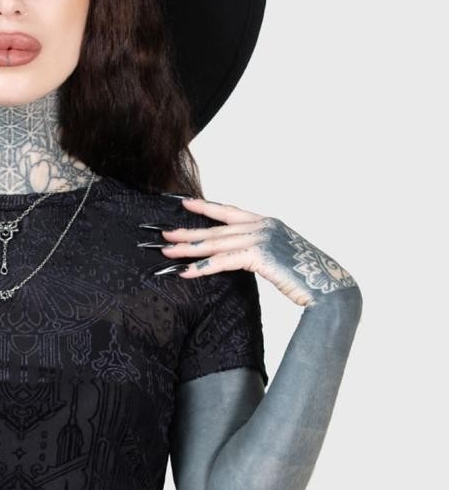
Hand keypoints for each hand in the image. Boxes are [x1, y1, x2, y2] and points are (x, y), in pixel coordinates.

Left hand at [151, 195, 358, 308]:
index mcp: (268, 222)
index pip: (230, 212)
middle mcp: (263, 225)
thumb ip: (258, 252)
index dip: (206, 207)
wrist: (328, 286)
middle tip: (163, 234)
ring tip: (166, 251)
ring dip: (188, 249)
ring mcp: (262, 238)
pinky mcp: (259, 255)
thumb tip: (239, 258)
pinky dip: (202, 267)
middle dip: (188, 232)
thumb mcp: (279, 257)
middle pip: (216, 229)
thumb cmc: (306, 277)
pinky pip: (223, 261)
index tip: (184, 202)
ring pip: (215, 243)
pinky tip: (185, 271)